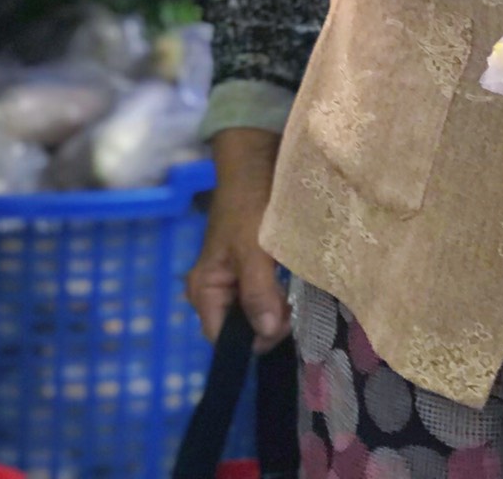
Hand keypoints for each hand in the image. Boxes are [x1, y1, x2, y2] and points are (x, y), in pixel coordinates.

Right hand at [186, 127, 286, 344]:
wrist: (257, 163)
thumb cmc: (249, 203)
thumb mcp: (252, 248)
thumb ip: (258, 291)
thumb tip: (266, 334)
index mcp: (204, 290)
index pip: (222, 336)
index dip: (252, 339)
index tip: (283, 329)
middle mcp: (215, 290)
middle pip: (241, 327)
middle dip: (268, 325)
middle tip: (296, 312)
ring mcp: (233, 280)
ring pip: (256, 312)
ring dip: (277, 311)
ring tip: (298, 300)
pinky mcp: (252, 269)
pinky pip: (265, 295)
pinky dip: (281, 297)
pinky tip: (296, 291)